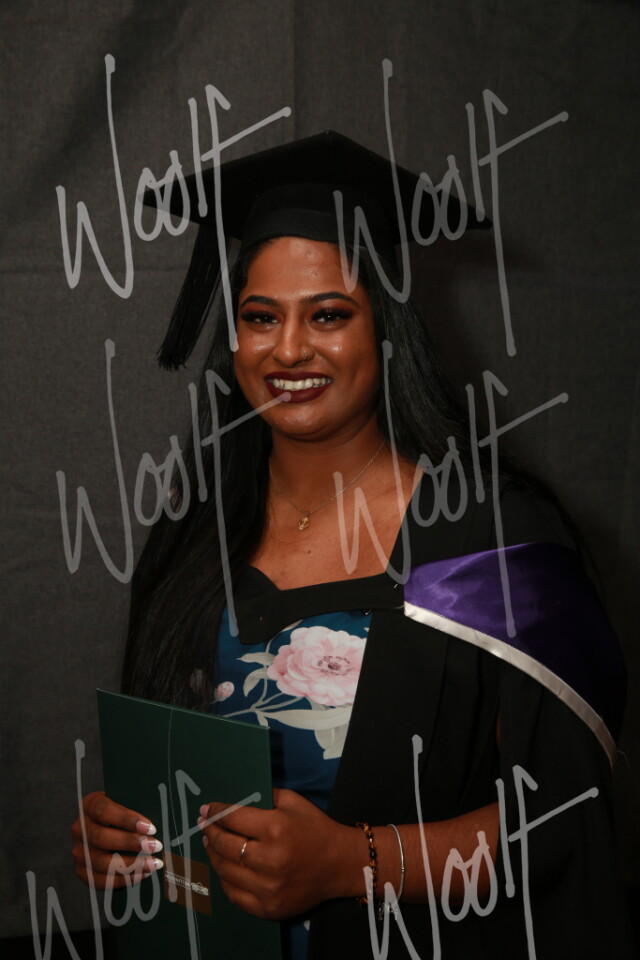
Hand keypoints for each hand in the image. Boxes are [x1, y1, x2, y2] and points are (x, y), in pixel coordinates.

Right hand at [71, 791, 163, 888]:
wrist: (107, 828)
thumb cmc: (123, 813)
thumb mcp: (126, 803)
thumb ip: (136, 806)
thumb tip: (159, 815)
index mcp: (89, 805)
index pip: (103, 810)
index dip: (127, 819)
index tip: (151, 827)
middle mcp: (79, 828)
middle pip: (101, 837)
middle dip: (131, 843)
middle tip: (155, 846)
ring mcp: (79, 852)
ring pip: (101, 862)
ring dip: (131, 864)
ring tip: (153, 863)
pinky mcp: (82, 872)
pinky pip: (100, 881)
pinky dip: (123, 879)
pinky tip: (142, 874)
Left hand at [199, 789, 361, 919]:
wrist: (340, 864)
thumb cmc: (315, 828)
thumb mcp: (293, 802)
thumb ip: (264, 796)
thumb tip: (234, 799)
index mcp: (276, 829)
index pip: (233, 818)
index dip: (215, 812)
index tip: (206, 809)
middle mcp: (270, 860)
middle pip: (225, 845)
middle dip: (210, 832)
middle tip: (204, 824)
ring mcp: (269, 888)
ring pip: (225, 870)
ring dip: (213, 854)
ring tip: (210, 844)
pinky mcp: (269, 908)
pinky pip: (234, 895)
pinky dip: (224, 879)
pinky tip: (223, 867)